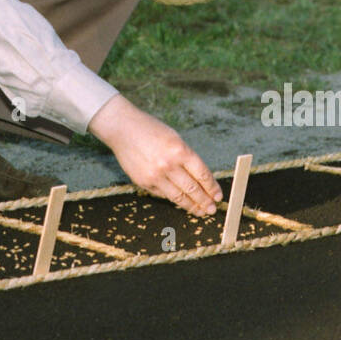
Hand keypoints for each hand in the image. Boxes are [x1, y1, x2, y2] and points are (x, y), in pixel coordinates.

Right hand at [88, 95, 222, 217]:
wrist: (122, 129)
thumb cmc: (150, 130)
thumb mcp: (174, 138)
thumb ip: (187, 158)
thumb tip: (200, 179)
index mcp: (179, 150)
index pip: (202, 175)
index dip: (212, 187)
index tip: (218, 196)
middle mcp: (168, 165)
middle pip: (192, 189)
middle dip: (205, 201)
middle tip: (212, 209)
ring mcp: (155, 175)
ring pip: (178, 197)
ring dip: (191, 206)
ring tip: (200, 211)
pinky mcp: (143, 182)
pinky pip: (163, 194)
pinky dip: (173, 198)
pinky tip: (181, 201)